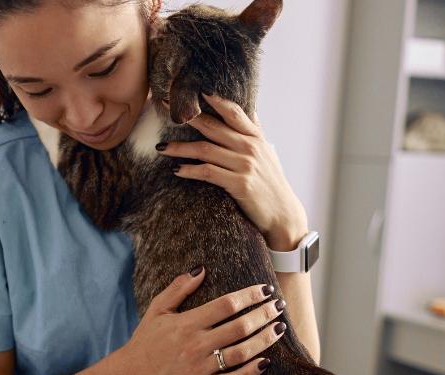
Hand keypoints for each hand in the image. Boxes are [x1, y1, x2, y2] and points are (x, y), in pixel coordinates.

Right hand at [114, 267, 285, 374]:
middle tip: (279, 306)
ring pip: (241, 353)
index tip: (265, 289)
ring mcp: (199, 368)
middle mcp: (195, 345)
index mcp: (186, 323)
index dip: (249, 296)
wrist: (132, 374)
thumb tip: (202, 268)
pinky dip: (251, 371)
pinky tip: (266, 361)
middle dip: (263, 315)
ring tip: (279, 328)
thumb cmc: (146, 338)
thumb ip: (178, 288)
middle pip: (239, 327)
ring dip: (264, 340)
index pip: (226, 305)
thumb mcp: (157, 308)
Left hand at [157, 92, 309, 248]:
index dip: (214, 98)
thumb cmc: (271, 182)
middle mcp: (250, 147)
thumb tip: (250, 109)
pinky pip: (208, 172)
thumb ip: (255, 131)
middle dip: (187, 116)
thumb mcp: (267, 152)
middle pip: (212, 126)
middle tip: (165, 106)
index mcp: (255, 137)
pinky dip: (190, 170)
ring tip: (161, 147)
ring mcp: (245, 165)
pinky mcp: (239, 184)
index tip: (193, 88)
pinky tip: (177, 170)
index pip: (233, 111)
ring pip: (205, 149)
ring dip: (180, 148)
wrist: (283, 214)